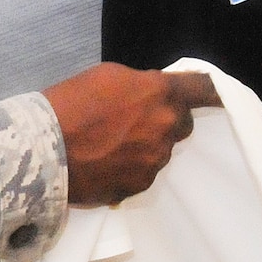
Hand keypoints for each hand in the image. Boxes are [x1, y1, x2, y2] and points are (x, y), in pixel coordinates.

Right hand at [43, 64, 221, 206]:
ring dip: (145, 146)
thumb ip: (142, 85)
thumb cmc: (72, 103)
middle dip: (165, 120)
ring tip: (109, 144)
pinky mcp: (139, 185)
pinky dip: (129, 168)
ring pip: (160, 150)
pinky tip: (105, 162)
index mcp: (162, 93)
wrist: (44, 148)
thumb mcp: (110, 76)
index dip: (212, 90)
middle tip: (133, 120)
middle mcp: (166, 127)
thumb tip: (150, 95)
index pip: (203, 89)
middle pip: (181, 122)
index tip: (217, 94)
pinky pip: (143, 173)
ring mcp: (154, 160)